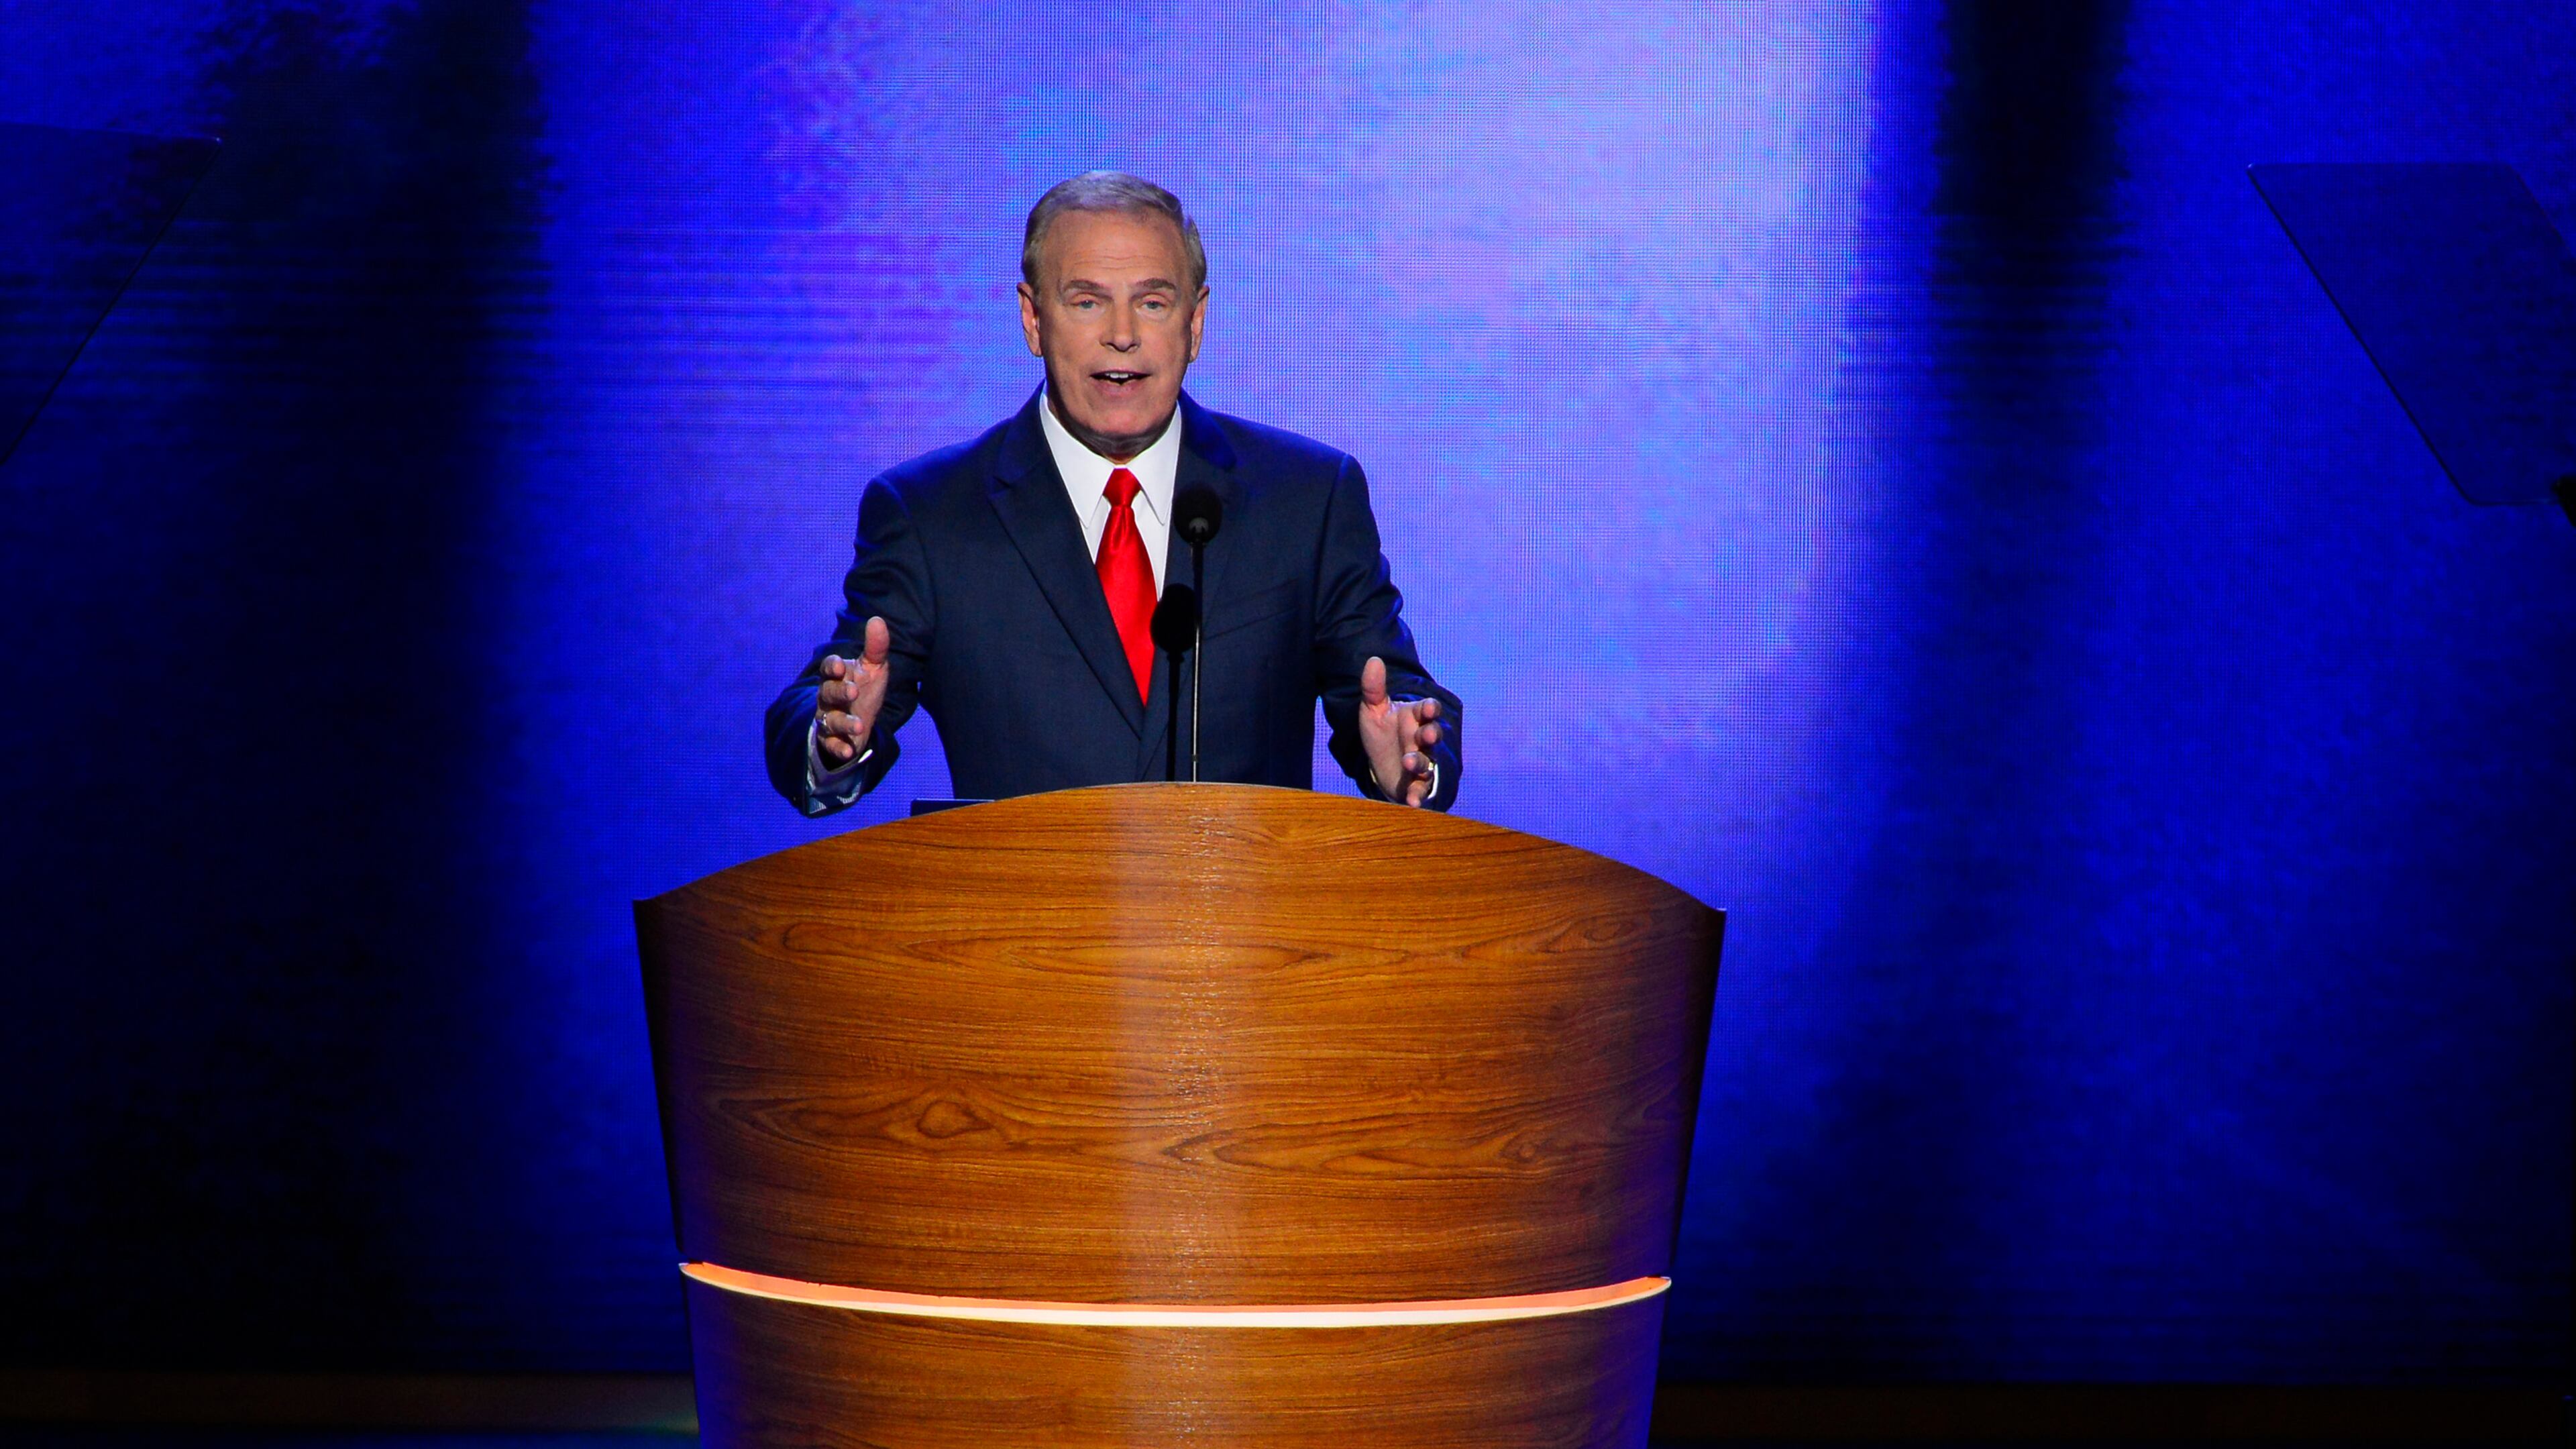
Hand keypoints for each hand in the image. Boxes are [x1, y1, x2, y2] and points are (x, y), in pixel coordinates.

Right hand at [815, 616, 890, 767]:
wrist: (860, 720)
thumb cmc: (865, 688)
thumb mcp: (874, 668)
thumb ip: (876, 647)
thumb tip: (878, 620)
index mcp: (837, 676)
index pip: (829, 668)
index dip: (832, 667)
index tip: (840, 666)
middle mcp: (828, 696)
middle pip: (828, 693)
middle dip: (839, 692)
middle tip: (853, 692)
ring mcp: (828, 718)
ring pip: (829, 720)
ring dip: (843, 722)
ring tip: (859, 725)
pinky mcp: (831, 740)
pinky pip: (831, 744)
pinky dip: (838, 748)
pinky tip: (848, 751)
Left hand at [1357, 655, 1442, 806]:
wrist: (1379, 764)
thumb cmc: (1381, 733)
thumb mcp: (1373, 710)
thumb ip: (1373, 688)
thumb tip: (1372, 659)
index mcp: (1415, 718)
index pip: (1428, 710)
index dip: (1430, 709)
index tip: (1427, 709)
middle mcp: (1422, 739)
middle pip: (1433, 735)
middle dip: (1432, 734)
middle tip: (1428, 735)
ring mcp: (1423, 762)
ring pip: (1428, 762)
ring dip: (1422, 762)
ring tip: (1410, 762)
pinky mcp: (1416, 784)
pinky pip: (1421, 789)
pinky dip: (1418, 795)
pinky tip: (1412, 802)